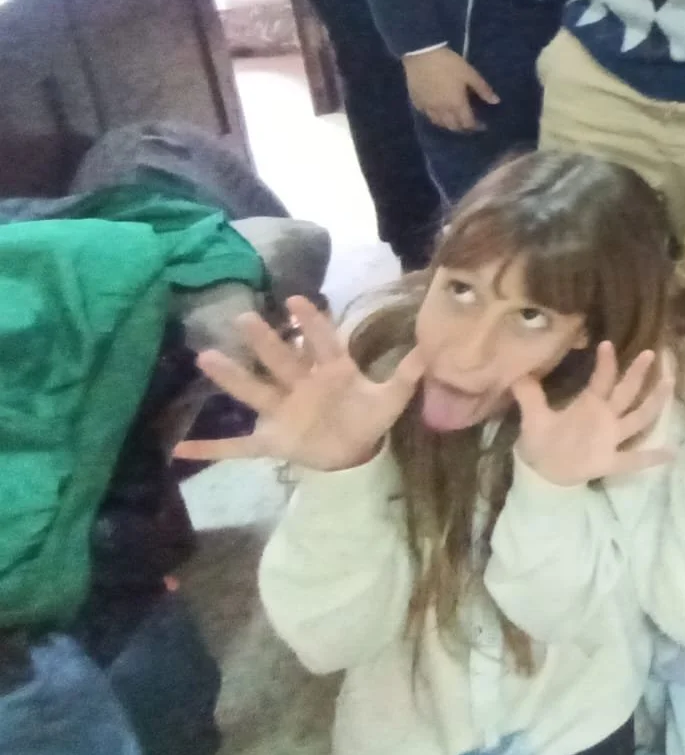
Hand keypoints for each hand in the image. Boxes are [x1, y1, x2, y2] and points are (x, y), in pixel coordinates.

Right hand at [172, 296, 423, 471]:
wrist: (354, 455)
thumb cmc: (368, 418)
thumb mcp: (392, 398)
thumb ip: (410, 373)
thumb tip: (434, 347)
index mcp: (332, 371)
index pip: (322, 341)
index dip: (312, 322)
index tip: (297, 299)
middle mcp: (301, 385)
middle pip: (282, 359)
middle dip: (266, 341)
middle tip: (244, 317)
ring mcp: (283, 411)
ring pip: (255, 391)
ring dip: (232, 376)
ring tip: (206, 356)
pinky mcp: (272, 440)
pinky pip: (237, 446)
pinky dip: (211, 448)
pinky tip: (180, 450)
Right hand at [404, 46, 498, 132]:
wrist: (422, 54)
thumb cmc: (449, 64)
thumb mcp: (470, 74)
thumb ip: (483, 89)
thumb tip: (496, 101)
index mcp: (456, 104)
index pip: (467, 123)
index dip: (476, 126)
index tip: (482, 125)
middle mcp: (441, 110)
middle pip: (452, 126)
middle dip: (462, 128)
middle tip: (468, 124)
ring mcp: (427, 107)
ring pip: (438, 123)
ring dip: (447, 124)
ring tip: (454, 120)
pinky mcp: (416, 101)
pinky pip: (425, 115)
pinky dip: (433, 116)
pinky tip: (436, 111)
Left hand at [512, 342, 674, 486]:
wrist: (543, 474)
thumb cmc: (543, 442)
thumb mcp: (534, 418)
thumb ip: (529, 396)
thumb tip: (516, 372)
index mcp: (589, 405)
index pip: (601, 380)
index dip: (605, 364)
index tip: (606, 344)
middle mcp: (606, 418)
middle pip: (627, 392)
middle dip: (638, 374)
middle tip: (650, 352)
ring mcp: (611, 439)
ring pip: (638, 418)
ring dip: (654, 403)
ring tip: (669, 383)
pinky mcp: (610, 460)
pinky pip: (634, 458)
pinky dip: (652, 457)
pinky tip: (673, 452)